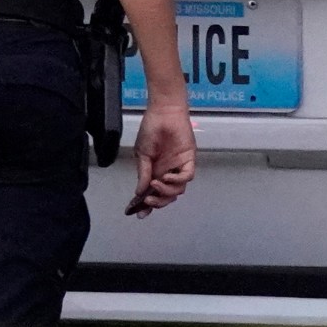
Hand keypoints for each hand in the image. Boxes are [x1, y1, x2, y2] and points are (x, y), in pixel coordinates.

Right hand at [126, 98, 196, 216]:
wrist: (163, 113)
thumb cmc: (151, 130)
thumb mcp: (142, 154)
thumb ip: (143, 174)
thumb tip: (139, 192)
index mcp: (155, 171)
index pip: (152, 192)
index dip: (145, 204)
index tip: (137, 213)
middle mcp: (167, 172)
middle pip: (166, 196)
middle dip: (157, 203)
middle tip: (148, 202)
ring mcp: (178, 167)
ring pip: (177, 190)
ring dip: (166, 192)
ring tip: (156, 183)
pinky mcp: (188, 160)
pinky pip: (186, 176)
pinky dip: (177, 180)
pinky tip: (166, 176)